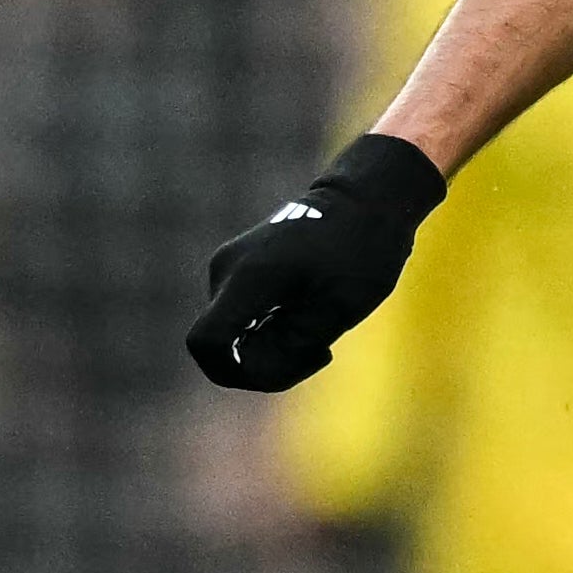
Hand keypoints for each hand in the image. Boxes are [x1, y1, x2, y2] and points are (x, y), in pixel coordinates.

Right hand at [185, 134, 443, 389]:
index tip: (284, 368)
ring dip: (272, 350)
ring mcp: (228, 269)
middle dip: (266, 366)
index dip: (234, 372)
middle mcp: (227, 272)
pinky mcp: (237, 271)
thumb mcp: (336, 311)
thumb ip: (290, 346)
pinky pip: (240, 320)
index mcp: (249, 278)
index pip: (206, 343)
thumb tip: (249, 370)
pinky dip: (269, 333)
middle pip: (222, 346)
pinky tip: (307, 322)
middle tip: (320, 353)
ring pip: (232, 336)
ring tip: (320, 338)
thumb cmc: (362, 252)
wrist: (366, 199)